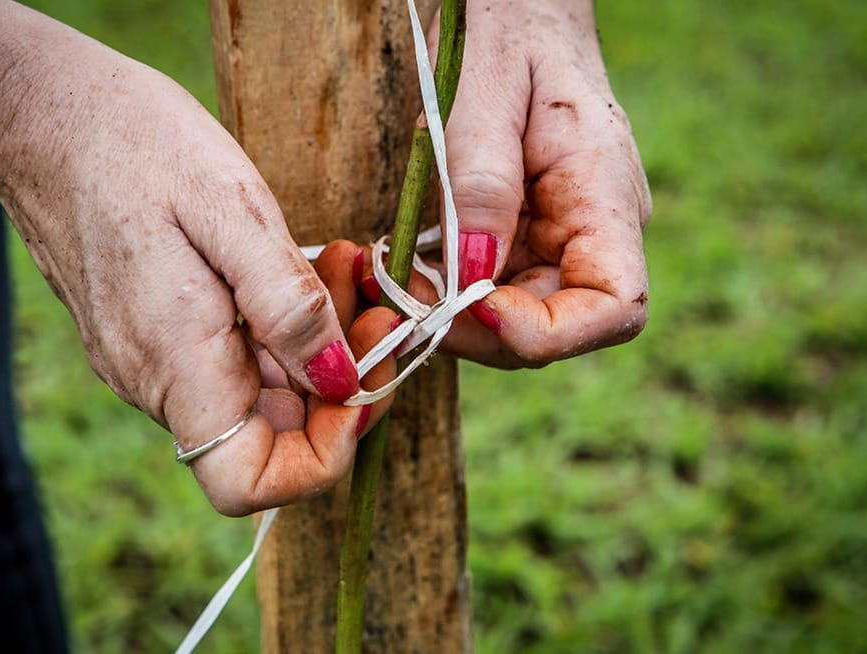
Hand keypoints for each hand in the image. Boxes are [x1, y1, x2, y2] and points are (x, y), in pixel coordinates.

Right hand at [0, 0, 396, 515]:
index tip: (366, 380)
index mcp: (175, 362)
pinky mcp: (159, 332)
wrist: (39, 111)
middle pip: (273, 436)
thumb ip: (286, 306)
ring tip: (340, 262)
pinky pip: (238, 355)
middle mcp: (158, 380)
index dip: (323, 457)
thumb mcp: (228, 207)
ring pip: (262, 391)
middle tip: (373, 299)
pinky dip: (284, 324)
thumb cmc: (130, 143)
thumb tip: (339, 382)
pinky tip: (301, 265)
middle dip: (343, 379)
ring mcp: (155, 359)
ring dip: (319, 343)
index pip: (248, 483)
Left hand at [388, 0, 650, 368]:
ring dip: (451, 314)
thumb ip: (481, 186)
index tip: (474, 307)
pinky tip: (405, 266)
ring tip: (395, 279)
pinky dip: (444, 291)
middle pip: (553, 326)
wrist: (518, 8)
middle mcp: (592, 232)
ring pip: (512, 318)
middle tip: (404, 301)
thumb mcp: (486, 93)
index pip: (616, 307)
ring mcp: (558, 240)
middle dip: (476, 329)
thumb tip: (472, 277)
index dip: (548, 334)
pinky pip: (489, 287)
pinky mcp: (523, 239)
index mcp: (606, 195)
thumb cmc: (510, 32)